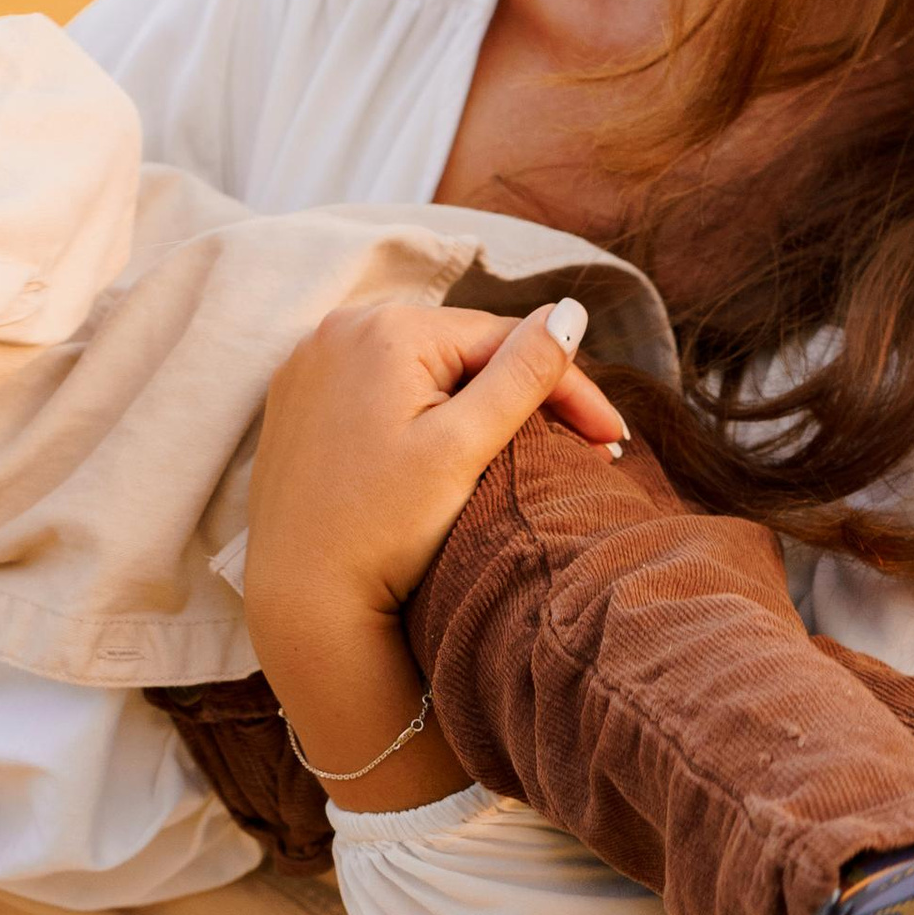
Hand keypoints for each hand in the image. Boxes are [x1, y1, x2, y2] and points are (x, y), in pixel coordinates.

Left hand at [242, 297, 628, 806]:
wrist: (298, 603)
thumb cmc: (381, 532)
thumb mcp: (463, 448)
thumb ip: (523, 375)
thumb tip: (573, 311)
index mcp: (385, 328)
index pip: (504, 341)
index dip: (569, 388)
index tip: (615, 440)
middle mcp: (339, 329)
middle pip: (464, 353)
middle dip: (527, 396)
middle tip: (590, 449)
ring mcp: (312, 365)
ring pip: (425, 372)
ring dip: (481, 405)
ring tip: (539, 451)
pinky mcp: (299, 403)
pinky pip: (382, 392)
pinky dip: (427, 415)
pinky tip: (462, 451)